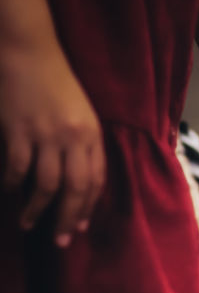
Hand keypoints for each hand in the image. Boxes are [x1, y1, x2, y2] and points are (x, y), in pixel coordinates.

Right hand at [0, 45, 104, 246]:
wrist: (29, 51)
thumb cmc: (56, 83)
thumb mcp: (81, 113)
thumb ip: (83, 143)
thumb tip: (77, 180)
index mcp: (92, 135)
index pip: (95, 181)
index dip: (87, 207)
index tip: (79, 227)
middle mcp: (72, 138)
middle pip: (74, 189)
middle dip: (67, 218)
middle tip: (59, 241)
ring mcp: (44, 135)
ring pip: (45, 185)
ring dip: (36, 210)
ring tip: (29, 225)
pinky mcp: (18, 130)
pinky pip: (17, 167)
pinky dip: (12, 184)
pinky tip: (9, 194)